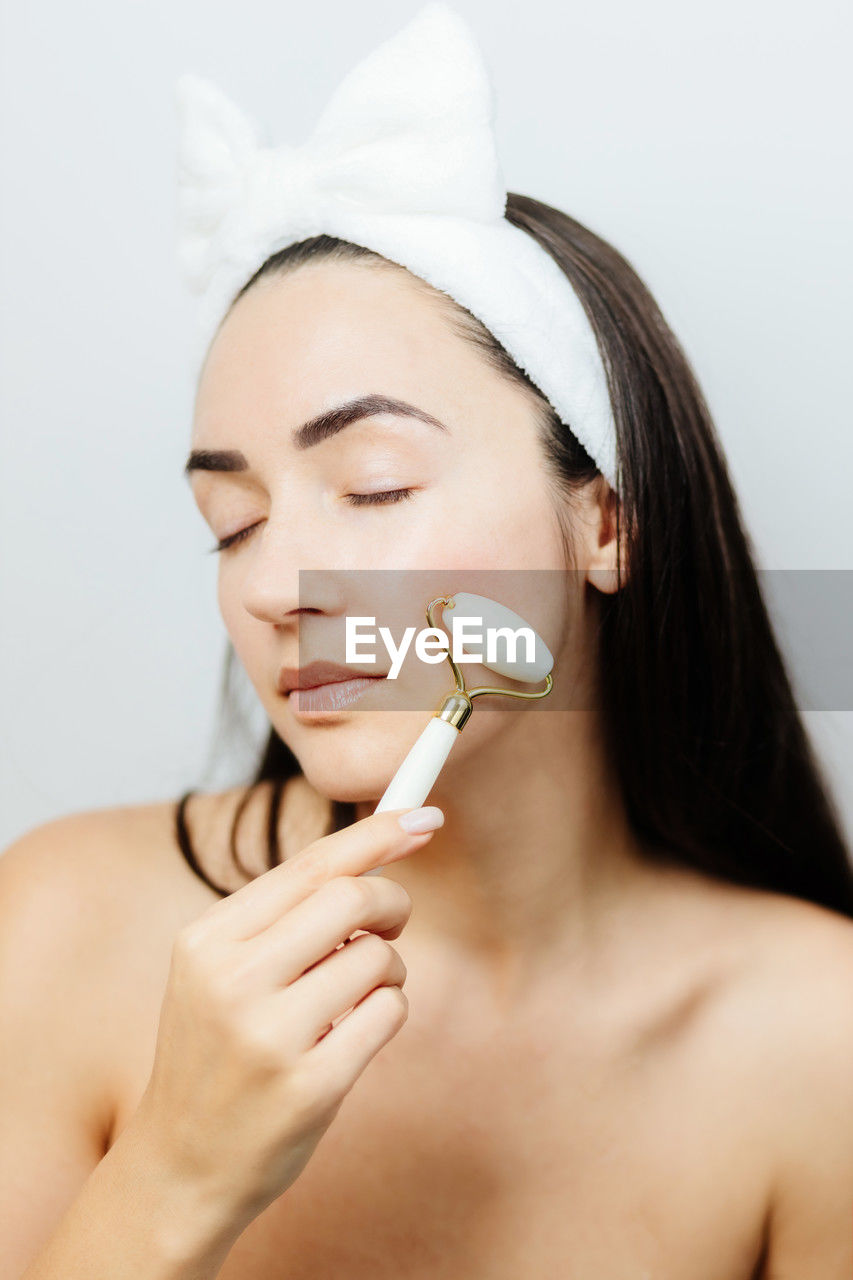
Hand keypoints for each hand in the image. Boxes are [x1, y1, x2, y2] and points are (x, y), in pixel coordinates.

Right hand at [129, 804, 442, 1234]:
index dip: (376, 833)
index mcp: (207, 940)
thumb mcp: (221, 972)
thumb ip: (285, 916)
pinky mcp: (310, 1086)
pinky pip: (390, 1012)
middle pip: (352, 898)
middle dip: (392, 903)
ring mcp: (269, 1035)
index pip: (309, 864)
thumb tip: (378, 851)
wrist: (182, 1166)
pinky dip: (388, 1013)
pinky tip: (352, 1037)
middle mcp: (231, 980)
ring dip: (386, 971)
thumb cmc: (219, 1052)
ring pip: (378, 957)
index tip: (425, 815)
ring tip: (352, 1000)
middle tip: (391, 925)